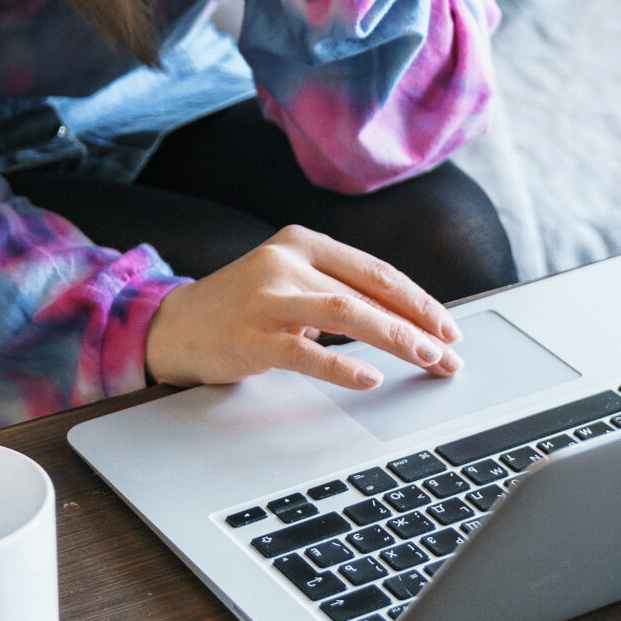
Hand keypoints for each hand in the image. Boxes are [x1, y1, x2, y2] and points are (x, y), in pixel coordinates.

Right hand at [142, 223, 464, 389]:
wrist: (172, 326)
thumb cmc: (242, 309)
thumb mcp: (291, 284)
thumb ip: (338, 293)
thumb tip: (407, 322)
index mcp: (304, 242)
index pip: (376, 271)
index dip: (418, 300)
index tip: (448, 327)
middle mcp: (287, 260)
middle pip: (369, 291)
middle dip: (417, 324)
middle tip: (448, 353)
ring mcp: (268, 297)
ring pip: (346, 313)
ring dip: (394, 337)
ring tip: (426, 359)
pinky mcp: (251, 334)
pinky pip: (307, 352)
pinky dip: (342, 366)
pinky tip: (369, 377)